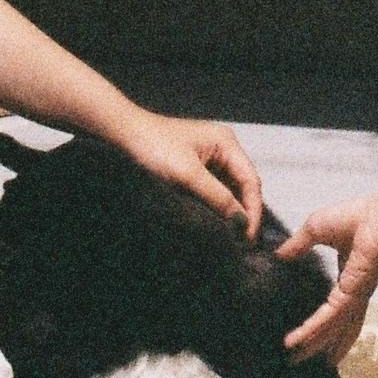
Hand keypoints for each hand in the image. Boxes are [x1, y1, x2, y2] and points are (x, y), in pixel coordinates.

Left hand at [121, 109, 263, 237]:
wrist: (123, 136)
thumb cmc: (154, 147)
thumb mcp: (188, 175)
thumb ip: (218, 197)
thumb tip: (241, 221)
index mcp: (226, 143)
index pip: (251, 180)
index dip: (253, 209)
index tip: (248, 235)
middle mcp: (223, 148)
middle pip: (244, 184)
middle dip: (245, 212)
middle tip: (243, 241)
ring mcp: (210, 157)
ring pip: (231, 189)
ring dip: (232, 211)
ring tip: (232, 235)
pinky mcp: (196, 167)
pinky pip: (216, 189)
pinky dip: (219, 206)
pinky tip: (217, 222)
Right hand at [278, 184, 377, 362]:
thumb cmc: (356, 217)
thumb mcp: (316, 228)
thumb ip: (297, 245)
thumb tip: (277, 256)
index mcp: (349, 277)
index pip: (333, 306)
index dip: (319, 319)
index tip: (304, 331)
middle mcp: (353, 293)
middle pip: (334, 326)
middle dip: (317, 344)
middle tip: (297, 360)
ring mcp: (354, 297)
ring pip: (331, 329)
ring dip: (313, 345)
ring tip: (296, 361)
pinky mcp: (351, 296)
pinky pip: (328, 319)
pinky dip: (312, 331)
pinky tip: (297, 342)